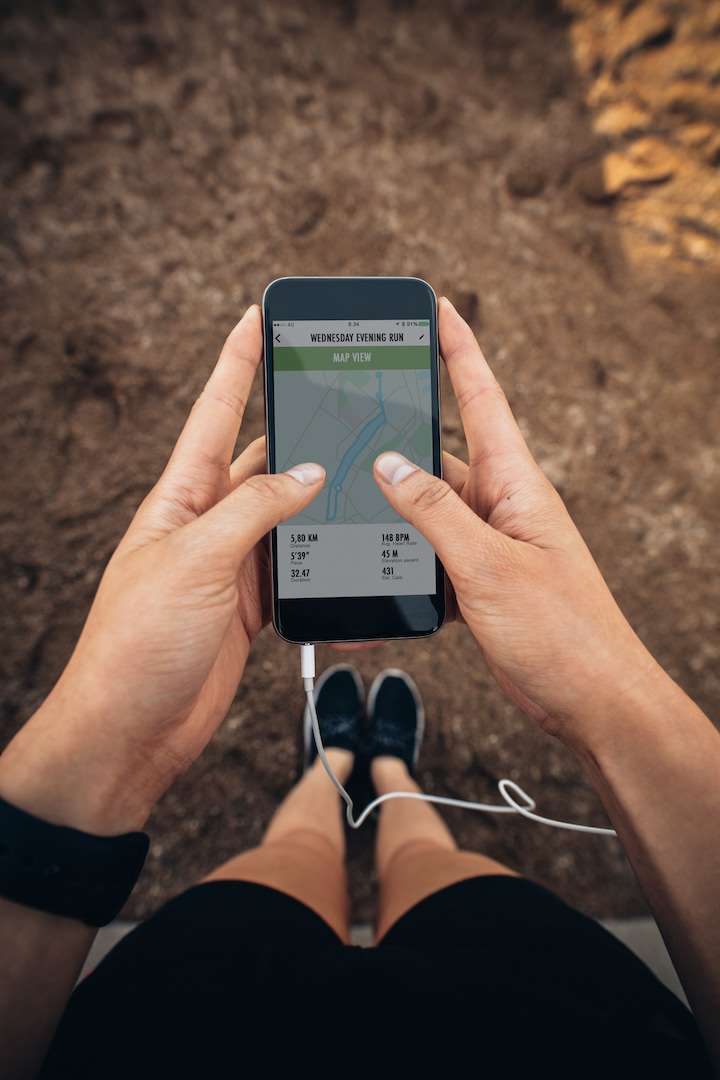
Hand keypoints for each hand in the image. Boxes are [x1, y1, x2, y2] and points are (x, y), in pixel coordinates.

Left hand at [0, 305, 324, 832]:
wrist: (131, 728)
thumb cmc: (135, 644)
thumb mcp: (196, 561)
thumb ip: (255, 511)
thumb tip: (308, 475)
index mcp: (179, 499)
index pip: (214, 414)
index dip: (236, 364)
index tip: (257, 320)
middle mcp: (206, 524)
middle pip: (260, 461)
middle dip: (297, 430)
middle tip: (339, 398)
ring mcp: (230, 564)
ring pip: (287, 513)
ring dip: (318, 498)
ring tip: (359, 473)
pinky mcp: (251, 604)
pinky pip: (295, 564)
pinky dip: (321, 554)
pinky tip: (345, 545)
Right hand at [373, 297, 658, 738]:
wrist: (590, 700)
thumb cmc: (564, 632)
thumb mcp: (490, 567)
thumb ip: (436, 513)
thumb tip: (389, 465)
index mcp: (516, 484)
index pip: (481, 399)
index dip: (458, 350)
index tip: (437, 308)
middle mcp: (501, 506)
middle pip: (437, 458)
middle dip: (394, 446)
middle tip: (347, 426)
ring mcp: (488, 544)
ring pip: (424, 514)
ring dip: (390, 521)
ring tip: (347, 523)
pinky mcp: (478, 582)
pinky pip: (429, 563)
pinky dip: (401, 573)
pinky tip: (373, 594)